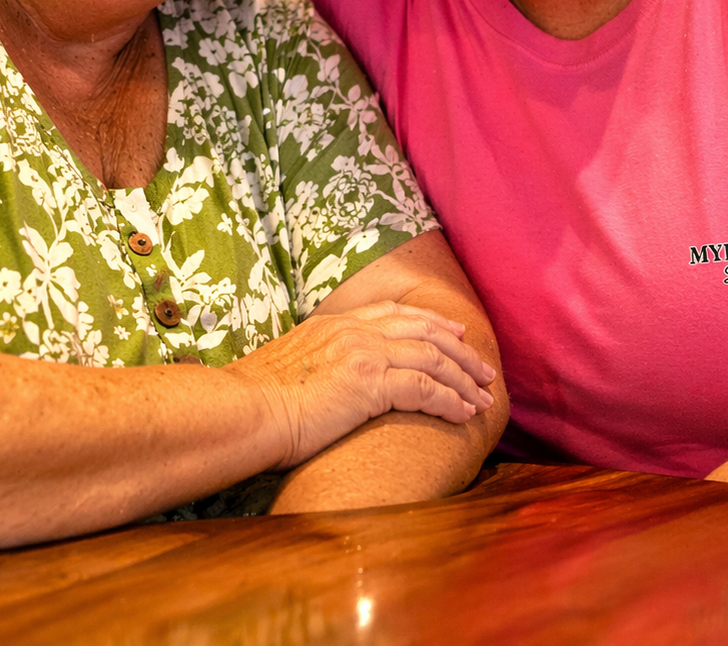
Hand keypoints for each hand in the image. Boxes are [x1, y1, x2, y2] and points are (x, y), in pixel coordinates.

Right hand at [229, 300, 495, 470]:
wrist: (243, 410)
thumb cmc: (253, 402)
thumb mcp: (286, 368)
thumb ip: (312, 365)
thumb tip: (318, 384)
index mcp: (333, 325)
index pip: (393, 314)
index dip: (428, 323)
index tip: (452, 332)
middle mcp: (352, 332)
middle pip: (422, 331)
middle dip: (459, 349)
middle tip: (484, 366)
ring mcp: (362, 354)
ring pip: (432, 357)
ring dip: (463, 378)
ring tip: (484, 397)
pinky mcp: (369, 384)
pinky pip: (425, 388)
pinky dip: (450, 400)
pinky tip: (465, 414)